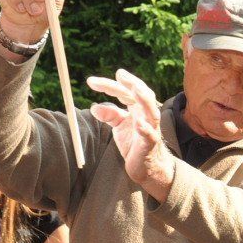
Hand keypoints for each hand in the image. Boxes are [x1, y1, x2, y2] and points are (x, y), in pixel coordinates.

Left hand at [88, 70, 174, 192]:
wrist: (146, 167)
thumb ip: (109, 115)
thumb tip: (94, 107)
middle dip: (130, 84)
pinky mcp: (150, 145)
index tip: (91, 82)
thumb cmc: (134, 143)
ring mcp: (150, 129)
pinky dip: (146, 129)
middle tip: (118, 76)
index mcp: (137, 109)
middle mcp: (146, 115)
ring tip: (135, 90)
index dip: (110, 85)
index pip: (125, 91)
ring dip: (144, 100)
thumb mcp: (119, 126)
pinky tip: (139, 124)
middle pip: (141, 95)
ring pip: (151, 111)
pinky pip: (151, 135)